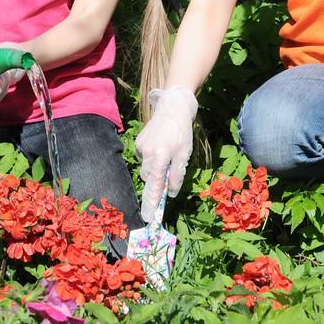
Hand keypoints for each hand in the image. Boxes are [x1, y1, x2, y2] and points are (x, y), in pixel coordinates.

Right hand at [135, 87, 197, 221]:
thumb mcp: (184, 154)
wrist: (172, 108)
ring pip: (146, 168)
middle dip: (157, 182)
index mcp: (161, 156)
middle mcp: (148, 153)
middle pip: (149, 178)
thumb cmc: (182, 132)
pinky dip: (152, 158)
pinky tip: (160, 147)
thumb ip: (177, 175)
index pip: (155, 185)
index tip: (149, 216)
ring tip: (167, 154)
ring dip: (155, 169)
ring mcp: (141, 147)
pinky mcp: (138, 142)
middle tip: (168, 175)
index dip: (152, 201)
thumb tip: (172, 193)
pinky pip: (144, 158)